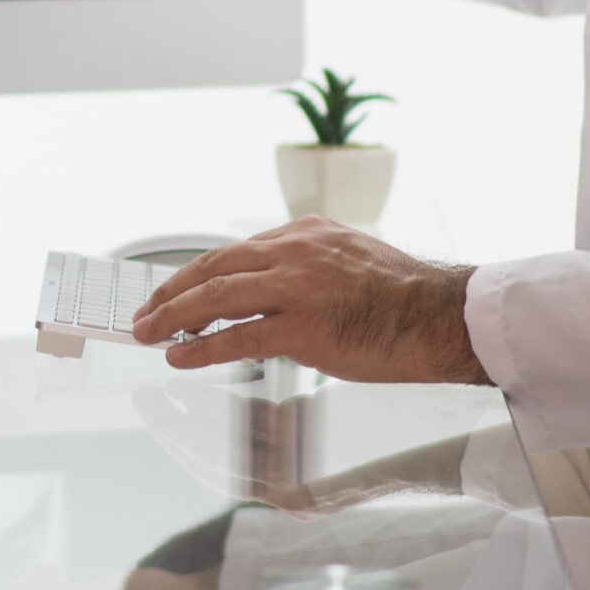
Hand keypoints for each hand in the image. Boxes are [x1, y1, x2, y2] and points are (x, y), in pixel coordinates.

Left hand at [130, 217, 488, 385]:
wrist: (444, 316)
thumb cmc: (404, 299)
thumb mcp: (350, 258)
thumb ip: (308, 265)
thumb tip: (271, 287)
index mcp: (305, 233)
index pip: (234, 251)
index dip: (196, 273)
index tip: (173, 289)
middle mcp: (295, 251)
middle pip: (214, 267)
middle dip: (172, 291)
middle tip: (146, 311)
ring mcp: (297, 287)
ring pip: (217, 296)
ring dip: (174, 316)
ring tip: (149, 333)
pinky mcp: (303, 326)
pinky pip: (237, 336)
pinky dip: (202, 347)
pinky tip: (180, 356)